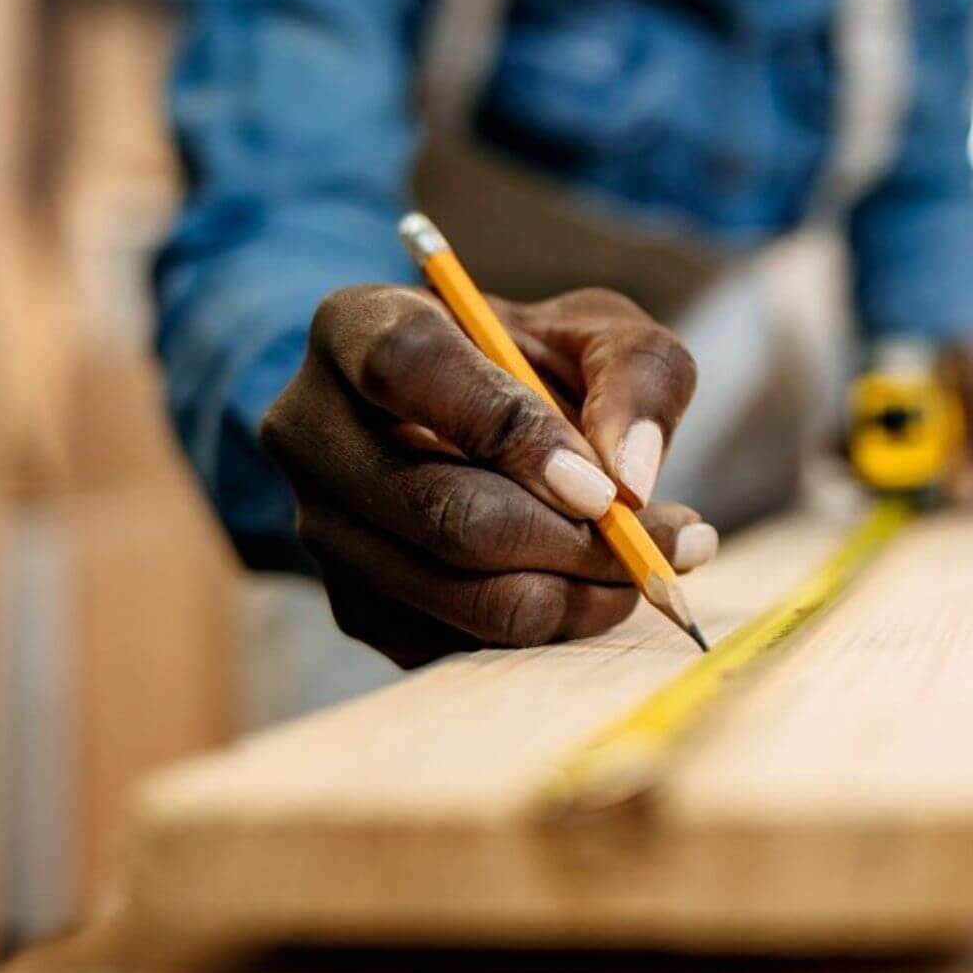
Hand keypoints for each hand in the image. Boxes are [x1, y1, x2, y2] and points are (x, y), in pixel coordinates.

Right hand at [260, 285, 715, 666]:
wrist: (462, 424)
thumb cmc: (531, 365)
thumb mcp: (598, 334)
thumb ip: (637, 376)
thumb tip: (629, 478)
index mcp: (355, 327)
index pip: (407, 370)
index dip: (510, 431)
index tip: (603, 485)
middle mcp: (310, 430)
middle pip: (439, 509)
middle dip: (570, 541)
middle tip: (661, 542)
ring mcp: (321, 528)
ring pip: (456, 592)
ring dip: (574, 595)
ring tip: (642, 566)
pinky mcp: (352, 606)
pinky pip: (460, 645)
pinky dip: (548, 630)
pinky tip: (588, 589)